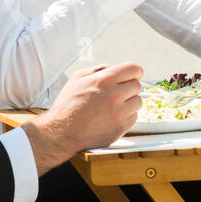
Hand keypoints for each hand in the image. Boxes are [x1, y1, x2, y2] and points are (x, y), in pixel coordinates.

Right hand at [24, 63, 143, 173]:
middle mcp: (114, 96)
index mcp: (104, 80)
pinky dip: (126, 116)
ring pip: (138, 102)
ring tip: (113, 106)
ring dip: (129, 102)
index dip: (135, 72)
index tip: (133, 75)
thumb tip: (114, 68)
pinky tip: (112, 116)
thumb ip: (98, 70)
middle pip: (137, 86)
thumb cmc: (67, 106)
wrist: (62, 132)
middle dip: (129, 87)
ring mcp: (119, 113)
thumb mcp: (77, 79)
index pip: (134, 69)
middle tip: (118, 92)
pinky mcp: (121, 128)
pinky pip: (134, 117)